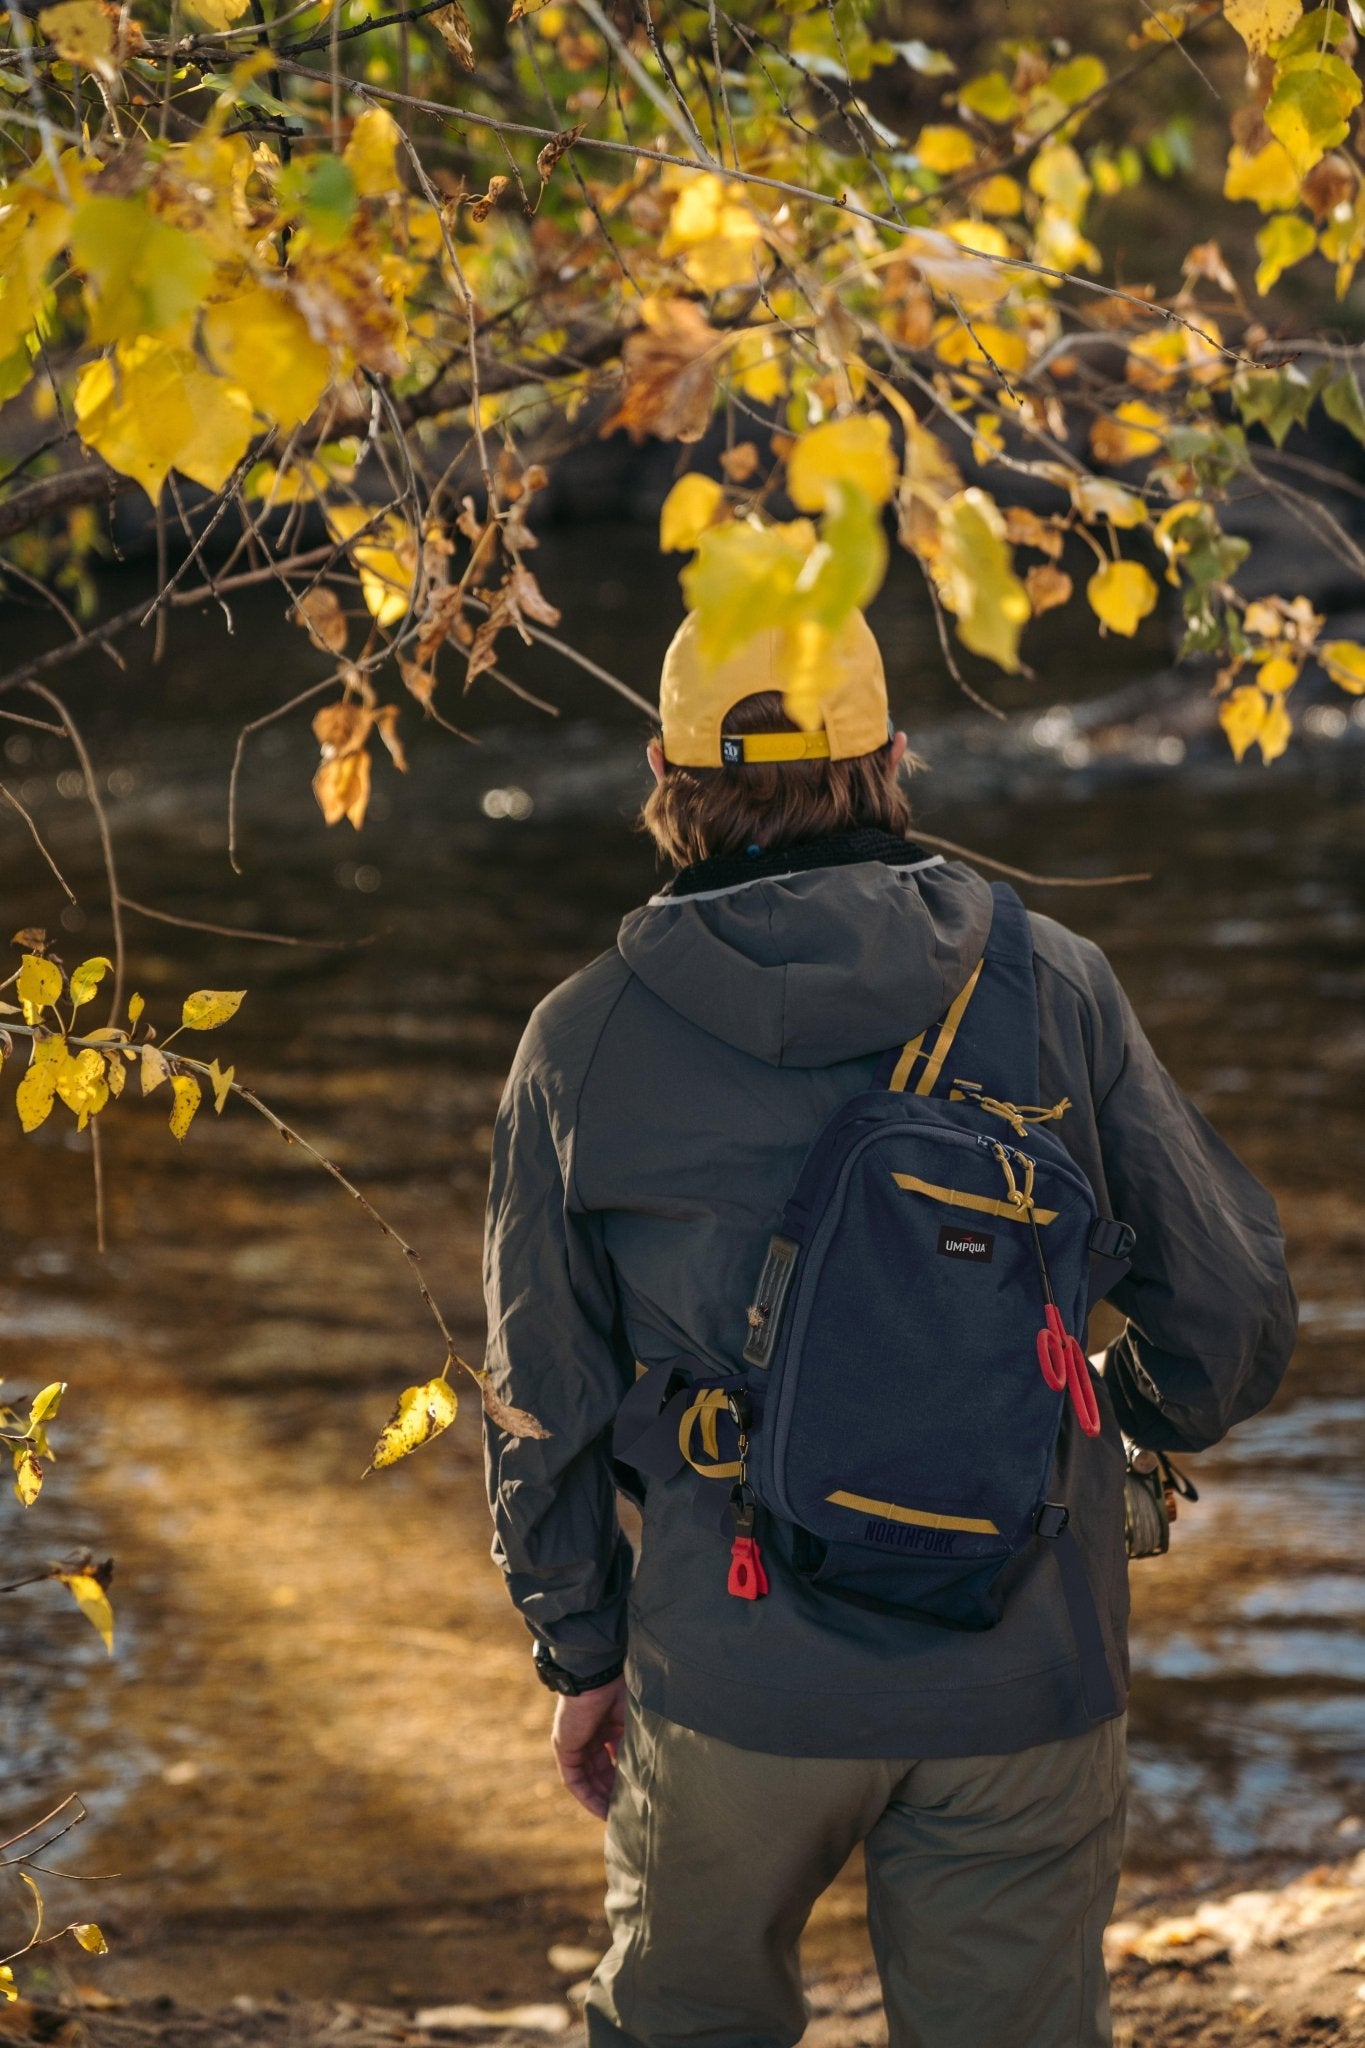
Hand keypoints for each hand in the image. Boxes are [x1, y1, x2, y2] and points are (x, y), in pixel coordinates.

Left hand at [551, 1674, 627, 1819]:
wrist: (599, 1674)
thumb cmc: (622, 1689)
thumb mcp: (635, 1722)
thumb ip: (639, 1743)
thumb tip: (657, 1770)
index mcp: (608, 1724)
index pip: (615, 1758)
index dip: (626, 1778)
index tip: (639, 1796)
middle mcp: (591, 1734)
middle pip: (601, 1772)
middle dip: (614, 1793)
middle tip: (630, 1813)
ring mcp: (576, 1741)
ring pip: (588, 1779)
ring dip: (602, 1799)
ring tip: (618, 1818)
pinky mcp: (565, 1747)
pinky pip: (574, 1780)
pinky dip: (588, 1797)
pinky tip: (603, 1811)